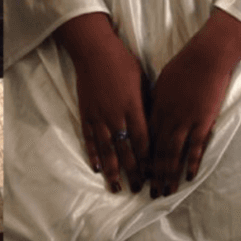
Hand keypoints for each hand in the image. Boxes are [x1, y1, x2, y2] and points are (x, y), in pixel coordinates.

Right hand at [54, 12, 149, 193]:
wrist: (94, 51)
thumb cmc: (123, 63)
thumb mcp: (142, 81)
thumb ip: (146, 104)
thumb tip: (153, 123)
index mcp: (133, 108)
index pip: (143, 141)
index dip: (148, 160)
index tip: (154, 174)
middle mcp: (117, 117)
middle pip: (126, 151)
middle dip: (133, 172)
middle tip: (139, 189)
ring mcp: (99, 117)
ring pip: (107, 150)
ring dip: (113, 171)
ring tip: (116, 187)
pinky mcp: (86, 115)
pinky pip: (90, 140)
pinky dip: (93, 155)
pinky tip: (97, 168)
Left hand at [148, 9, 240, 197]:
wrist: (207, 56)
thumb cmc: (185, 64)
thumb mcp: (163, 81)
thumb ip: (157, 100)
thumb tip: (152, 113)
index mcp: (156, 108)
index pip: (146, 140)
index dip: (143, 160)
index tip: (141, 174)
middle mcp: (168, 118)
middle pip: (158, 152)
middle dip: (154, 174)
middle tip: (151, 193)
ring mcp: (185, 121)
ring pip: (174, 154)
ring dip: (170, 174)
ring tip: (167, 192)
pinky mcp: (203, 121)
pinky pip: (196, 147)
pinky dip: (192, 163)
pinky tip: (190, 177)